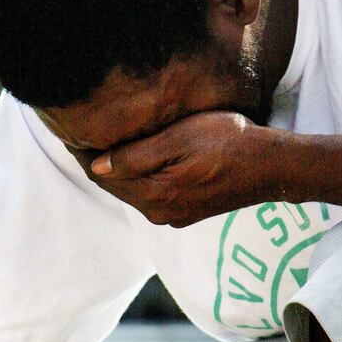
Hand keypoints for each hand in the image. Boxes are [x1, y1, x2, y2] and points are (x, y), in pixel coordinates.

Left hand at [90, 111, 285, 227]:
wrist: (272, 166)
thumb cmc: (230, 143)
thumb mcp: (180, 140)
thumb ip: (137, 155)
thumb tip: (98, 165)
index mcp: (153, 196)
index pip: (102, 175)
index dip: (83, 151)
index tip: (69, 127)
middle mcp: (159, 212)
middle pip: (114, 185)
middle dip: (96, 159)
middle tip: (78, 129)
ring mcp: (173, 214)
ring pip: (132, 189)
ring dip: (117, 168)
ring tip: (103, 139)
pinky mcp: (187, 210)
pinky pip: (151, 191)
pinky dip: (138, 174)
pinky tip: (137, 154)